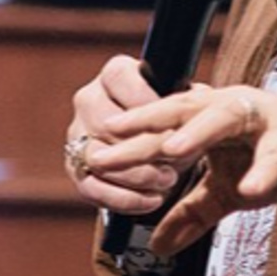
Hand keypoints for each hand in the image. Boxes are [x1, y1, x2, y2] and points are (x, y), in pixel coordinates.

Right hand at [63, 55, 181, 217]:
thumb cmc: (174, 121)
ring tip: (167, 182)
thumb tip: (201, 97)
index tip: (171, 121)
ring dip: (135, 175)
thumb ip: (187, 101)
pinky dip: (123, 199)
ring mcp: (78, 134)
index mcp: (114, 75)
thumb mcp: (182, 105)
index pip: (120, 80)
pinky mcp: (75, 168)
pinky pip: (91, 187)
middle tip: (174, 159)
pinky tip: (150, 201)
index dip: (146, 103)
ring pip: (97, 158)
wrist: (160, 152)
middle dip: (144, 147)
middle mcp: (89, 99)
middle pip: (107, 124)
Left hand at [69, 78, 276, 256]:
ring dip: (197, 132)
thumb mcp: (228, 192)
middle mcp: (229, 107)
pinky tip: (249, 189)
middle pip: (178, 113)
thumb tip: (158, 246)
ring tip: (169, 152)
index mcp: (207, 117)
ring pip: (224, 117)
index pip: (159, 127)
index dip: (125, 140)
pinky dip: (263, 170)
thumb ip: (191, 214)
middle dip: (141, 131)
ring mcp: (264, 118)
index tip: (88, 153)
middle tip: (105, 146)